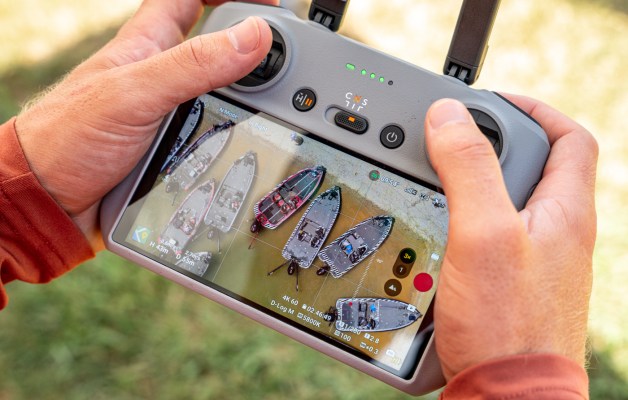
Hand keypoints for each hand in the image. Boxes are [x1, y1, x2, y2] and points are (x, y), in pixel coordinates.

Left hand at [14, 0, 276, 249]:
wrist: (48, 202)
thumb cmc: (68, 140)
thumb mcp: (134, 94)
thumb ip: (193, 65)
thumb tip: (255, 36)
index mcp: (149, 45)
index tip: (271, 2)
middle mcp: (162, 74)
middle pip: (220, 46)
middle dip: (257, 50)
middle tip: (291, 71)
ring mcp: (168, 111)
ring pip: (222, 93)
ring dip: (253, 99)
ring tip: (283, 114)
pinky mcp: (171, 145)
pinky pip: (214, 131)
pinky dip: (237, 134)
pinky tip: (253, 145)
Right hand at [424, 96, 597, 379]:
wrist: (508, 396)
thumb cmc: (507, 324)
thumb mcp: (484, 232)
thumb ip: (469, 168)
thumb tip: (448, 116)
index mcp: (564, 211)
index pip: (569, 138)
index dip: (534, 108)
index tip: (490, 102)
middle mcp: (556, 233)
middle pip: (533, 166)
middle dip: (492, 145)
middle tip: (450, 143)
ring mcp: (535, 260)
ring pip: (507, 202)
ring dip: (472, 185)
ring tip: (434, 183)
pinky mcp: (512, 284)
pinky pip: (492, 236)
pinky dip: (466, 222)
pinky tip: (438, 234)